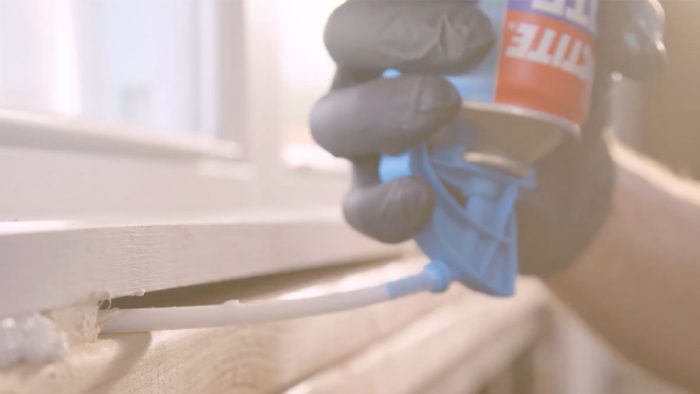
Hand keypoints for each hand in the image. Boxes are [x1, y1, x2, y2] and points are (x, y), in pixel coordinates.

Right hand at [310, 0, 665, 274]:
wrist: (561, 181)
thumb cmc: (561, 95)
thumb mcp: (587, 46)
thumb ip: (603, 22)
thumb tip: (629, 45)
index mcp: (416, 21)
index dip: (413, 7)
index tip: (482, 27)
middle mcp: (379, 70)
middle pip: (345, 36)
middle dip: (399, 39)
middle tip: (469, 54)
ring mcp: (371, 136)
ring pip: (332, 120)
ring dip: (383, 115)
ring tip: (445, 118)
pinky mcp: (379, 196)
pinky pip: (357, 204)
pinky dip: (385, 203)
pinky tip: (424, 199)